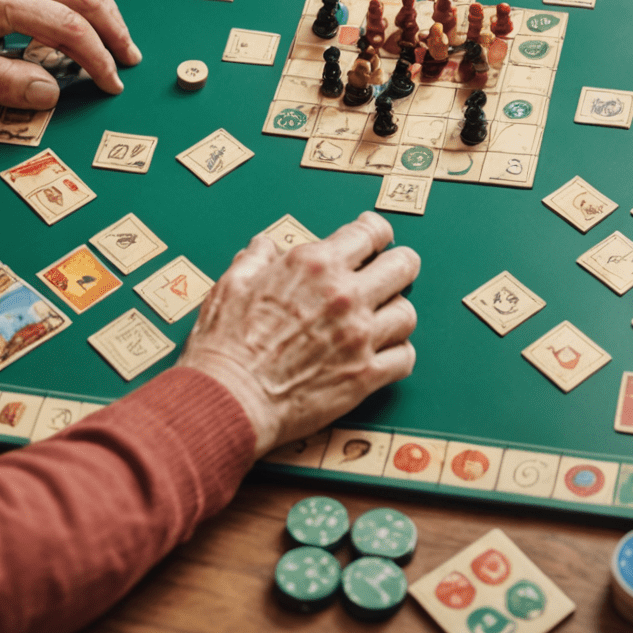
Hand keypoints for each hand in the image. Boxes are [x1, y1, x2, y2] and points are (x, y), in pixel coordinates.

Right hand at [180, 212, 418, 455]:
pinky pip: (404, 358)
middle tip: (392, 272)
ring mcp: (359, 335)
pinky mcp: (365, 375)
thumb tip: (264, 247)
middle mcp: (344, 295)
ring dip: (396, 312)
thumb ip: (256, 259)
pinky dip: (398, 354)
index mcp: (315, 265)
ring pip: (407, 312)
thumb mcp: (232, 285)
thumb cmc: (225, 346)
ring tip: (382, 317)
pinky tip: (383, 352)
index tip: (376, 237)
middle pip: (403, 266)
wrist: (228, 400)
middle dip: (399, 265)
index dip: (376, 232)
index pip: (370, 233)